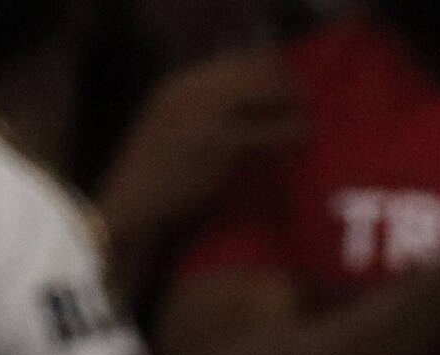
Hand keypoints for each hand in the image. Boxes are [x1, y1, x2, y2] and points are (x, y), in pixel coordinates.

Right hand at [96, 50, 302, 265]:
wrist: (132, 206)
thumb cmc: (157, 178)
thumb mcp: (172, 128)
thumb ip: (202, 109)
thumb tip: (246, 100)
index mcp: (177, 86)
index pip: (232, 63)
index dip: (264, 72)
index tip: (284, 87)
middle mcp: (188, 91)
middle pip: (250, 72)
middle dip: (281, 85)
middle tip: (303, 102)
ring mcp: (202, 115)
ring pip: (261, 93)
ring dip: (289, 103)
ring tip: (307, 120)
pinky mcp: (218, 143)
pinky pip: (266, 129)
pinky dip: (289, 131)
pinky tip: (302, 137)